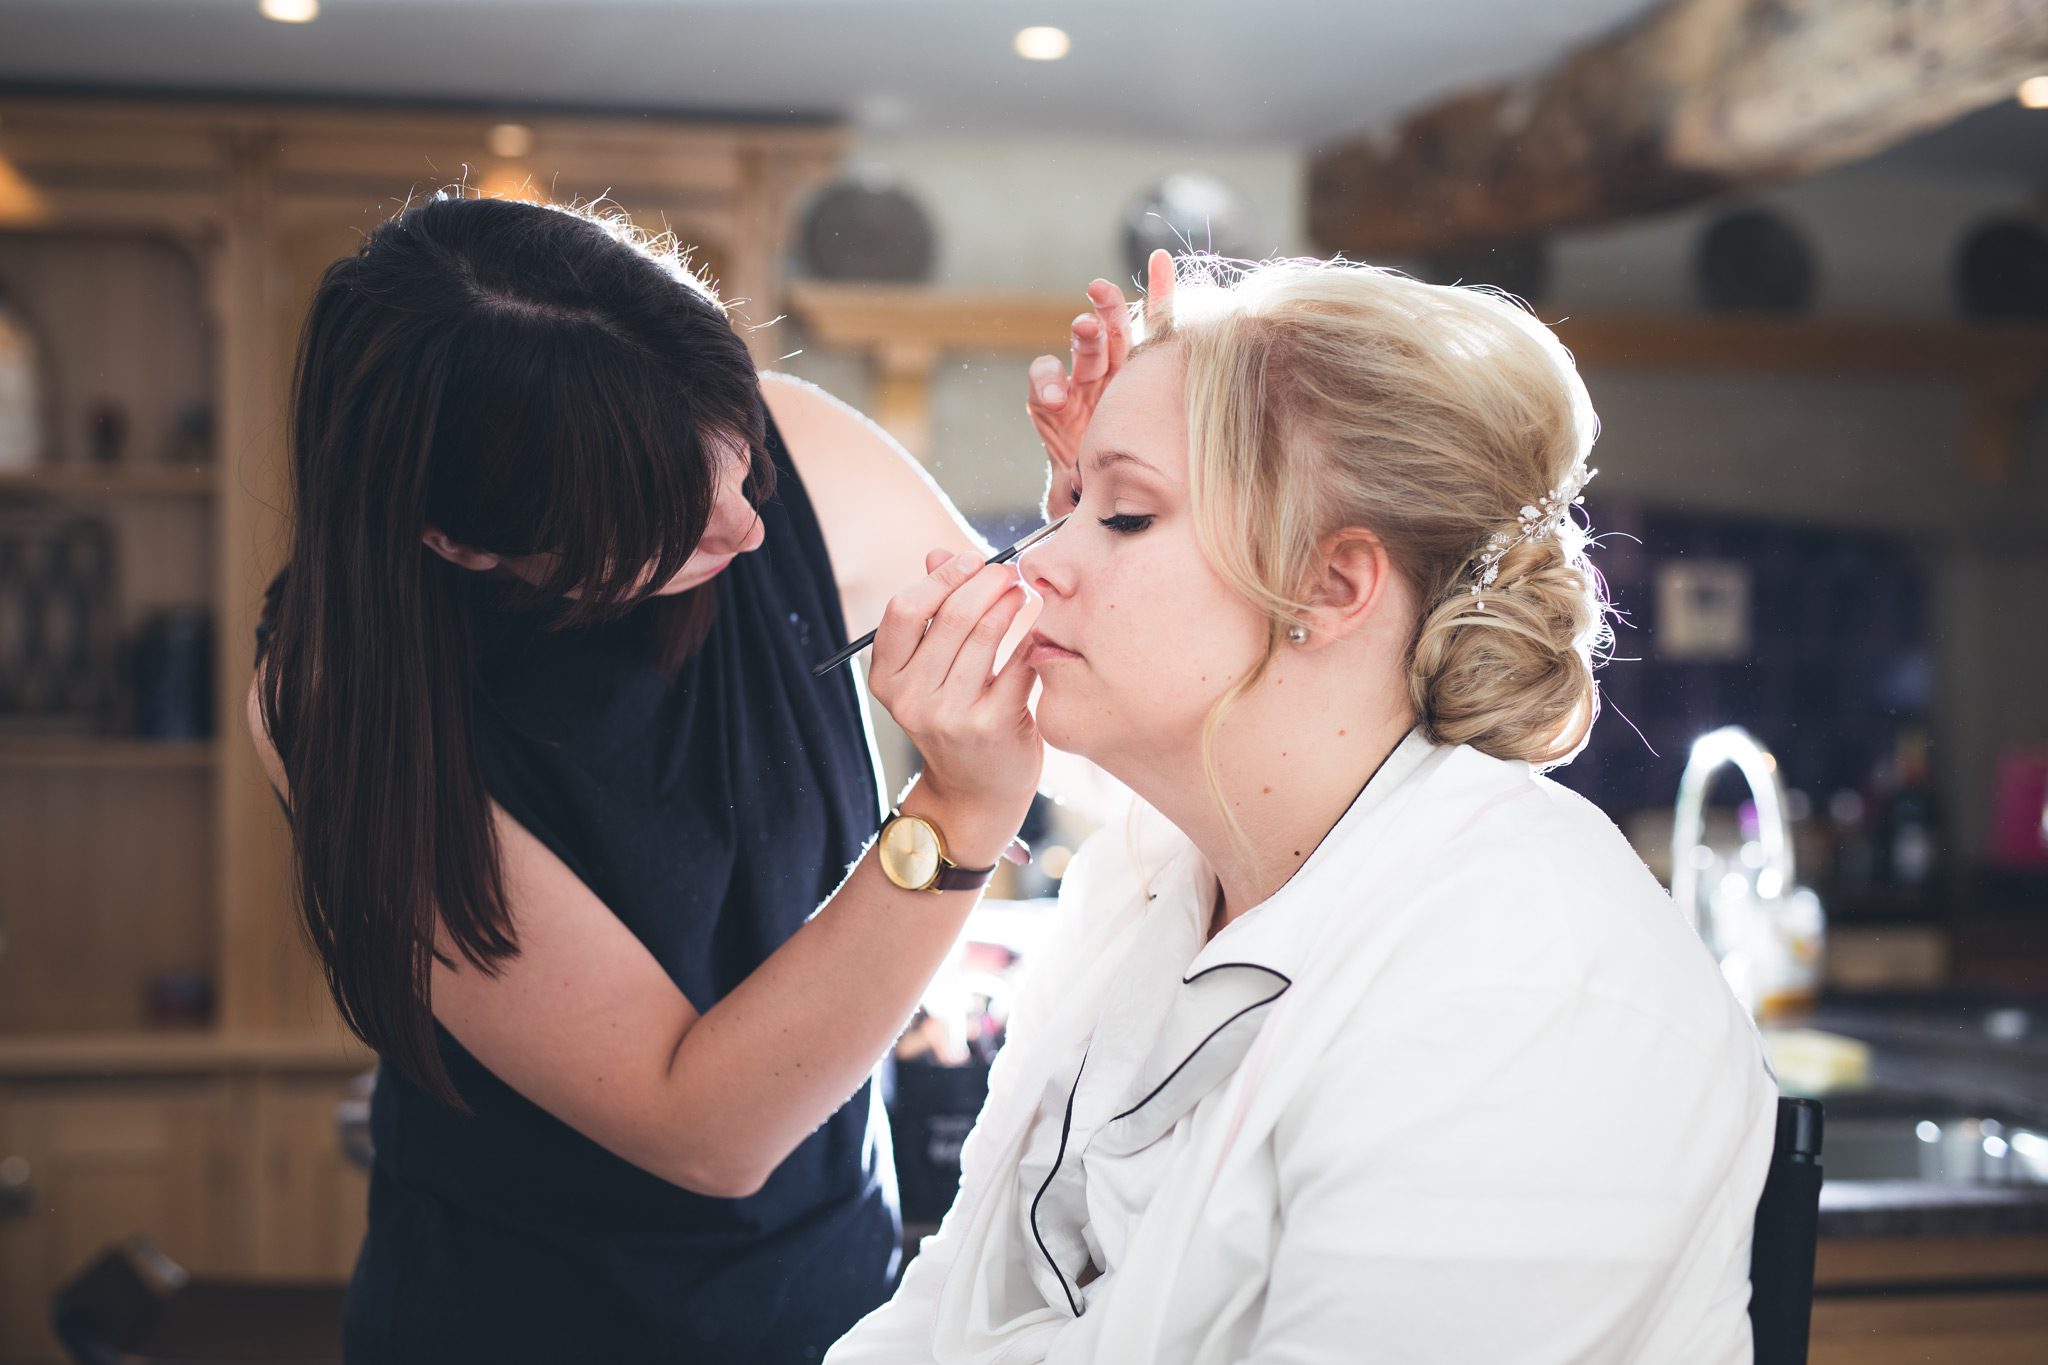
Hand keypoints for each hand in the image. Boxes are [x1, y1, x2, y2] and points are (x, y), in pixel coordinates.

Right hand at [866, 548, 1042, 861]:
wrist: (975, 792)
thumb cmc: (955, 718)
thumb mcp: (931, 671)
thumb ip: (933, 614)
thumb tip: (940, 555)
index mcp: (887, 677)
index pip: (903, 610)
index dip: (941, 579)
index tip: (972, 561)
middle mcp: (911, 697)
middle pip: (950, 616)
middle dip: (986, 583)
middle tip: (1010, 572)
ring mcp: (950, 714)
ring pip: (985, 634)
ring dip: (1011, 603)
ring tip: (1024, 592)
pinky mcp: (991, 725)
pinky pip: (1017, 662)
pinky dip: (1030, 638)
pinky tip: (1038, 629)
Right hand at [1027, 248, 1176, 521]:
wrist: (1101, 508)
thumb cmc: (1140, 470)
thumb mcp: (1170, 436)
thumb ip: (1185, 399)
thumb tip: (1236, 370)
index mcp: (1143, 373)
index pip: (1155, 326)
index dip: (1160, 292)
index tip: (1162, 259)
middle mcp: (1112, 373)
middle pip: (1111, 329)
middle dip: (1106, 306)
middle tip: (1103, 291)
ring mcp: (1080, 389)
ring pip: (1079, 351)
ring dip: (1082, 337)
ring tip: (1085, 328)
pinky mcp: (1051, 410)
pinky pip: (1044, 388)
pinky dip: (1049, 385)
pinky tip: (1059, 395)